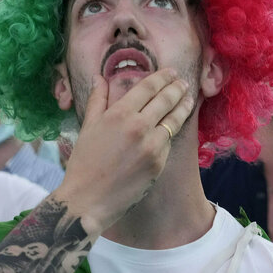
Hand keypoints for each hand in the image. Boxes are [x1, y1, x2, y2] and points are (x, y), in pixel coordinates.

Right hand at [59, 69, 193, 232]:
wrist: (88, 199)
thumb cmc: (84, 163)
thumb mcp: (88, 127)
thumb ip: (97, 100)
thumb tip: (99, 77)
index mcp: (119, 114)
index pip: (148, 87)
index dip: (162, 77)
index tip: (171, 72)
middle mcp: (139, 126)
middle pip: (166, 100)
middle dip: (177, 88)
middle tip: (183, 82)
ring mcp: (152, 146)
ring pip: (174, 121)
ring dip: (183, 107)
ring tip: (189, 99)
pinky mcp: (159, 163)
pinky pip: (168, 142)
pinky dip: (172, 132)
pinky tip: (175, 126)